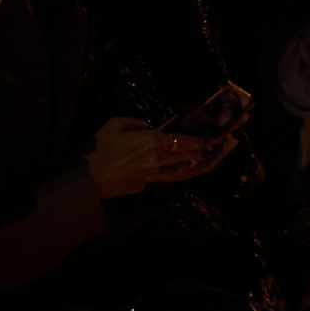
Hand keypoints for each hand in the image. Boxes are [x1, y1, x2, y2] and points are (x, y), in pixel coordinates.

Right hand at [84, 117, 236, 198]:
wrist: (80, 182)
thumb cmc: (95, 150)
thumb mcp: (114, 124)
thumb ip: (136, 123)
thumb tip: (147, 128)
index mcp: (152, 142)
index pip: (186, 140)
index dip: (203, 138)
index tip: (216, 135)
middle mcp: (157, 161)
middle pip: (190, 156)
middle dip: (211, 150)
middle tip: (228, 143)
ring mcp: (151, 177)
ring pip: (183, 171)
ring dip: (201, 164)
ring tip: (217, 157)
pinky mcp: (142, 187)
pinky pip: (166, 178)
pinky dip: (180, 172)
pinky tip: (187, 166)